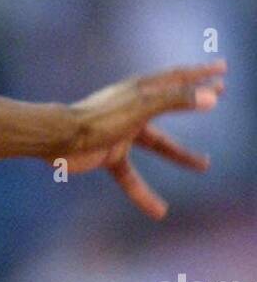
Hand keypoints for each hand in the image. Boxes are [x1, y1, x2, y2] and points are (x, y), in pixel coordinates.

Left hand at [63, 60, 225, 218]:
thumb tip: (211, 97)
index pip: (178, 79)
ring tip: (205, 165)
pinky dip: (143, 194)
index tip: (222, 70)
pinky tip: (159, 212)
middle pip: (171, 106)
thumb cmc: (100, 117)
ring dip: (181, 155)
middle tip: (219, 99)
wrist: (59, 137)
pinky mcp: (109, 155)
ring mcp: (122, 132)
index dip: (201, 74)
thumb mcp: (143, 106)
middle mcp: (134, 108)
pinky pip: (131, 177)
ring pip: (158, 145)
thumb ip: (177, 100)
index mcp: (142, 90)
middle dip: (195, 103)